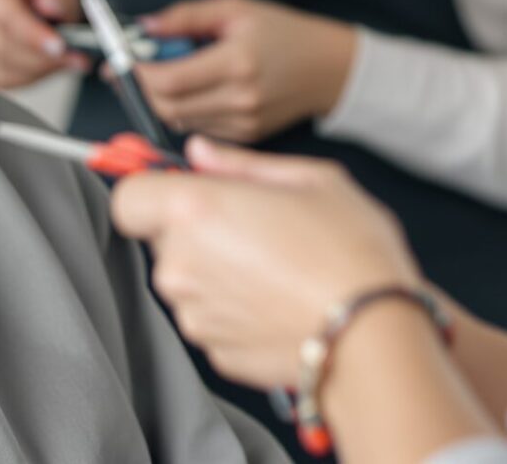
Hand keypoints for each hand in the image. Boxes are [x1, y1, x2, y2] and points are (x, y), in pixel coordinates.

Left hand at [111, 138, 422, 389]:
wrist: (377, 337)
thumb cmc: (352, 254)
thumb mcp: (311, 180)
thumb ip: (241, 162)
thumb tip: (201, 153)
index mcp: (195, 210)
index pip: (129, 198)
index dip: (152, 193)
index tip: (180, 192)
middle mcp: (181, 265)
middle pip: (163, 240)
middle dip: (196, 232)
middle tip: (254, 228)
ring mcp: (195, 315)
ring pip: (188, 283)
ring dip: (216, 273)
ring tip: (275, 269)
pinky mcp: (214, 353)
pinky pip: (211, 321)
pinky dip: (234, 312)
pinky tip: (278, 302)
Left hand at [130, 0, 356, 141]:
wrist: (330, 69)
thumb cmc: (284, 32)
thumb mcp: (235, 9)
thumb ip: (185, 17)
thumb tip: (143, 27)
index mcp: (238, 63)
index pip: (169, 81)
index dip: (135, 73)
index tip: (118, 60)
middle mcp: (240, 100)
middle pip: (167, 107)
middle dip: (138, 89)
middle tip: (126, 70)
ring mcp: (244, 124)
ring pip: (178, 121)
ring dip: (158, 100)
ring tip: (157, 74)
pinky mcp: (246, 138)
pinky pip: (198, 128)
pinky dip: (183, 111)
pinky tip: (188, 90)